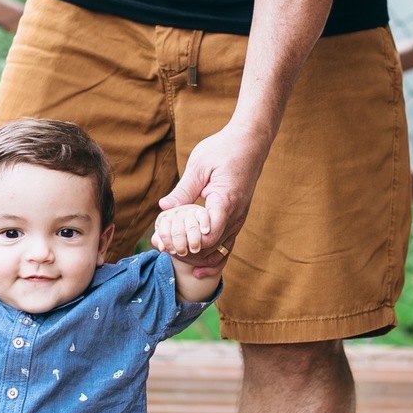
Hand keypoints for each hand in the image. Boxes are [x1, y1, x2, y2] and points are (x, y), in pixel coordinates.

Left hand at [159, 123, 265, 266]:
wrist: (250, 142)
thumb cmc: (223, 150)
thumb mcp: (199, 166)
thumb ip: (183, 190)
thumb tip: (164, 208)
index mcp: (225, 202)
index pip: (208, 237)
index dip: (187, 245)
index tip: (167, 243)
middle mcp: (235, 216)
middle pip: (211, 249)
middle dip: (186, 253)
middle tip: (162, 249)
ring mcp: (238, 219)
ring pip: (220, 251)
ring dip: (197, 258)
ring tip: (174, 256)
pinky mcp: (237, 219)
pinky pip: (226, 246)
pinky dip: (212, 259)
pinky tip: (197, 269)